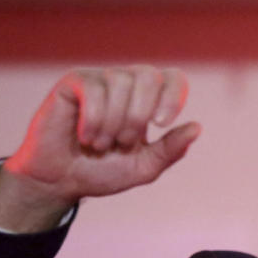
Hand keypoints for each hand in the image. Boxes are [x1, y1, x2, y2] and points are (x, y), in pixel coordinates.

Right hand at [0, 66, 200, 231]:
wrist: (59, 182)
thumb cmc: (102, 171)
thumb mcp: (143, 167)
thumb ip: (170, 149)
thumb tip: (197, 128)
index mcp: (148, 100)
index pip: (173, 78)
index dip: (172, 97)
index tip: (161, 124)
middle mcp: (126, 83)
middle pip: (149, 76)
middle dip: (139, 114)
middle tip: (123, 142)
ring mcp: (99, 80)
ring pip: (121, 81)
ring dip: (114, 121)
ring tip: (100, 144)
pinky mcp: (73, 82)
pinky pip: (93, 89)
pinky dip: (93, 119)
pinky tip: (85, 137)